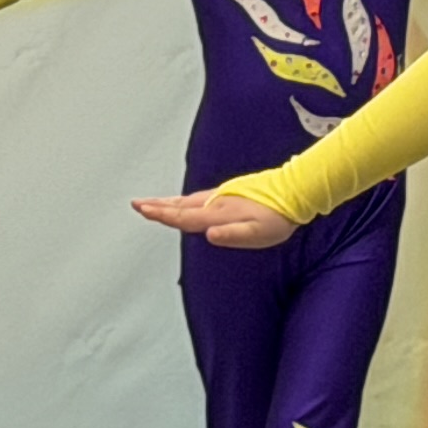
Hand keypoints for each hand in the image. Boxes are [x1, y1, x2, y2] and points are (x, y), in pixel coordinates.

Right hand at [134, 188, 295, 249]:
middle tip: (135, 204)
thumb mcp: (258, 233)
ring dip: (165, 202)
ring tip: (149, 203)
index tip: (142, 210)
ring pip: (186, 201)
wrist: (292, 192)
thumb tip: (209, 234)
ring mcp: (220, 197)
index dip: (162, 215)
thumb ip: (234, 235)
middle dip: (156, 205)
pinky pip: (195, 198)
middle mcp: (215, 203)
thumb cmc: (276, 218)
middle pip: (179, 206)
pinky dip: (181, 201)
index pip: (185, 217)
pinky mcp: (226, 194)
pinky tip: (181, 203)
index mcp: (219, 214)